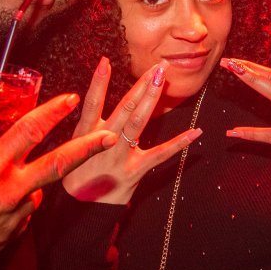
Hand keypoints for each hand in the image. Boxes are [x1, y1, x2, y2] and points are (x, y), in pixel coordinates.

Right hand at [0, 93, 115, 269]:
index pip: (30, 131)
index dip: (53, 111)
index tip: (71, 98)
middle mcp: (8, 193)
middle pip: (59, 165)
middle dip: (88, 148)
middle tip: (111, 135)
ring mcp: (12, 220)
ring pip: (32, 194)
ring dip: (23, 186)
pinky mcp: (8, 242)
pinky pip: (18, 217)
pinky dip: (10, 209)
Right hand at [61, 57, 202, 203]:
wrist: (81, 209)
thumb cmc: (78, 174)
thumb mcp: (75, 148)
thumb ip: (88, 127)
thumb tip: (93, 99)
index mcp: (85, 134)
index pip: (92, 103)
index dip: (99, 82)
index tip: (106, 60)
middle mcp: (102, 142)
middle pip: (124, 107)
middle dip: (141, 84)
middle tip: (156, 65)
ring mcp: (120, 155)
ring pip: (139, 122)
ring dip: (151, 98)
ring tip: (162, 79)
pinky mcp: (135, 170)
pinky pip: (160, 154)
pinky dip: (179, 143)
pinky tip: (195, 132)